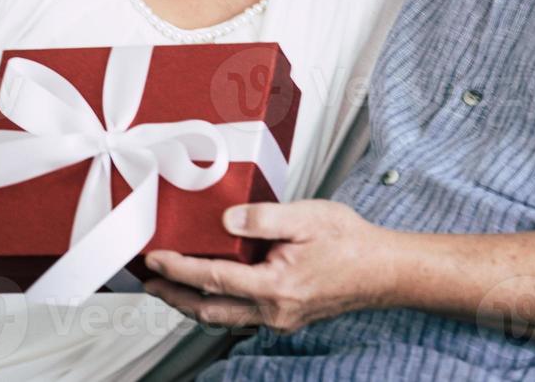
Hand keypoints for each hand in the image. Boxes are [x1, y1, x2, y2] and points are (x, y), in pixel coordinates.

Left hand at [143, 200, 397, 333]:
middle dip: (175, 296)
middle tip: (150, 283)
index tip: (156, 259)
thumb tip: (225, 219)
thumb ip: (262, 218)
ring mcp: (280, 318)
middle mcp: (274, 310)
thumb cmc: (351, 243)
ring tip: (171, 289)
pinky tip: (213, 292)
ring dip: (193, 304)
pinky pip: (242, 316)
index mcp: (275, 286)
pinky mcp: (286, 316)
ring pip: (224, 318)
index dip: (178, 269)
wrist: (384, 270)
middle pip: (209, 310)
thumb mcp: (306, 216)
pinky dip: (219, 304)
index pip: (212, 278)